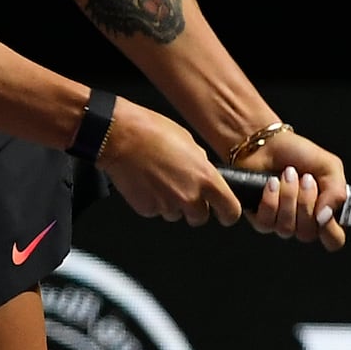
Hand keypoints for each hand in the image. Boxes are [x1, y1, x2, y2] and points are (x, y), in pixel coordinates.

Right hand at [99, 98, 243, 229]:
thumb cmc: (152, 132)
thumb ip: (200, 163)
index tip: (225, 213)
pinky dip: (153, 201)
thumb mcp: (188, 141)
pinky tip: (147, 183)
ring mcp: (166, 205)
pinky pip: (155, 210)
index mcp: (206, 178)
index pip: (230, 210)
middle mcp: (189, 196)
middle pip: (200, 218)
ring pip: (176, 214)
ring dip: (172, 203)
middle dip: (194, 208)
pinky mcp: (146, 209)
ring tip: (159, 179)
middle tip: (183, 190)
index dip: (228, 213)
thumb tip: (202, 171)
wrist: (120, 137)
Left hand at [231, 132, 347, 251]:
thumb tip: (326, 217)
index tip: (325, 210)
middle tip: (304, 178)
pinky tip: (271, 183)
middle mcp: (304, 221)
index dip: (330, 230)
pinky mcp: (261, 219)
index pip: (333, 240)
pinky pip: (267, 223)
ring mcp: (281, 222)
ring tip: (287, 174)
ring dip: (288, 197)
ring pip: (286, 229)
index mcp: (325, 212)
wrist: (268, 143)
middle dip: (305, 202)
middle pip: (308, 234)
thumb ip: (337, 192)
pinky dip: (270, 200)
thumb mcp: (329, 166)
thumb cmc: (298, 153)